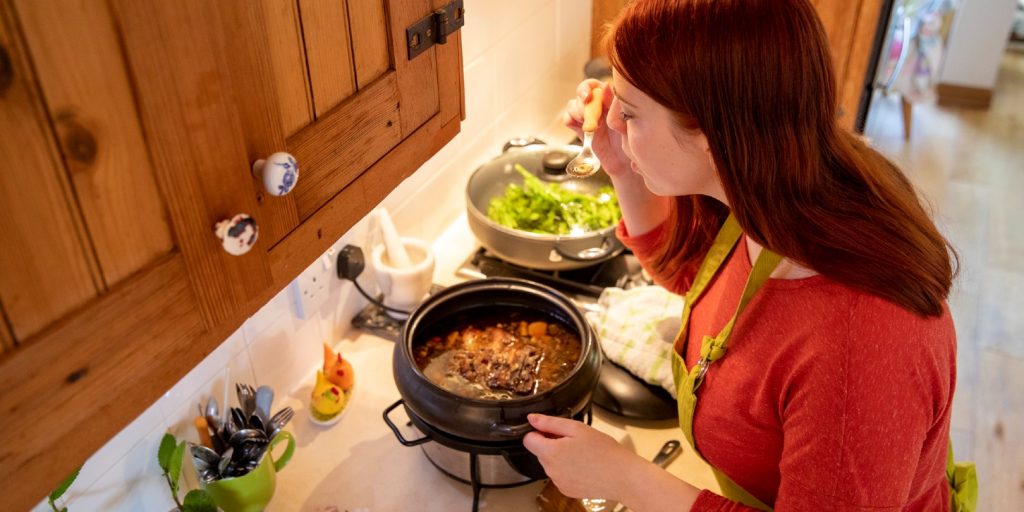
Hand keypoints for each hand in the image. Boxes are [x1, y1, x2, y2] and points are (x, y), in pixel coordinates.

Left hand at [522, 413, 642, 501]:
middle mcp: (550, 470)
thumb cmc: (604, 451)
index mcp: (550, 452)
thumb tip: (531, 419)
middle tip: (575, 441)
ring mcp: (558, 482)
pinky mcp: (567, 490)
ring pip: (551, 464)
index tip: (554, 431)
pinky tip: (584, 467)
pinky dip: (568, 470)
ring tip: (582, 454)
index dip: (539, 432)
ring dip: (560, 458)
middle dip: (552, 444)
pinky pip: (560, 476)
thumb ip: (551, 423)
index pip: (528, 440)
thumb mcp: (577, 428)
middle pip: (540, 452)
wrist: (622, 477)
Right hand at [563, 80, 631, 178]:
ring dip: (578, 114)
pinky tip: (582, 129)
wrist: (624, 161)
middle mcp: (595, 104)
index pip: (593, 85)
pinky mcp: (579, 128)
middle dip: (583, 104)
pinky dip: (570, 120)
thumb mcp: (624, 119)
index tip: (588, 98)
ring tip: (591, 127)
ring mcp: (586, 116)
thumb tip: (605, 86)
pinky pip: (567, 118)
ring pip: (572, 105)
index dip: (587, 88)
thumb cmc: (629, 138)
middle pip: (581, 93)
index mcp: (608, 98)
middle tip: (589, 117)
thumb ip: (613, 103)